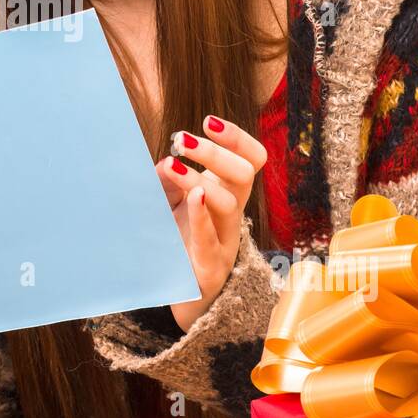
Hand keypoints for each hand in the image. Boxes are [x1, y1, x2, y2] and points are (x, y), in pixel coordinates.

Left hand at [155, 116, 267, 330]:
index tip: (208, 121)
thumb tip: (165, 158)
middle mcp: (233, 215)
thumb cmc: (177, 240)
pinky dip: (202, 217)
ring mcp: (225, 241)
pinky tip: (193, 198)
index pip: (252, 159)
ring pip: (230, 204)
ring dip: (201, 179)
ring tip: (173, 164)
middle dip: (215, 152)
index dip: (237, 138)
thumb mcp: (171, 201)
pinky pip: (211, 240)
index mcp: (229, 193)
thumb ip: (168, 178)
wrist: (175, 296)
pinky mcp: (209, 267)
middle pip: (245, 175)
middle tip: (181, 139)